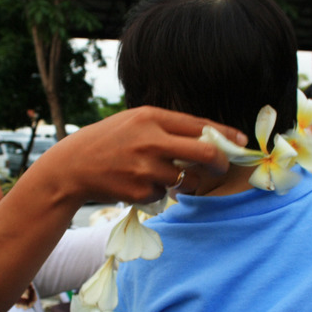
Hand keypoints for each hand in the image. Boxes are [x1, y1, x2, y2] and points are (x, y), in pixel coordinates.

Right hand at [34, 106, 247, 205]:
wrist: (71, 167)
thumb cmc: (107, 141)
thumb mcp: (134, 121)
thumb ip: (166, 127)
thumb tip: (207, 138)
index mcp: (150, 117)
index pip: (198, 125)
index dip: (224, 134)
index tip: (240, 142)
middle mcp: (150, 141)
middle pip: (204, 152)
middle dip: (219, 162)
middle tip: (221, 166)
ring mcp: (145, 168)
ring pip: (181, 178)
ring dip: (174, 179)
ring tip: (147, 171)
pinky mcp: (139, 191)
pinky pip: (161, 194)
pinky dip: (154, 191)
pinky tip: (132, 182)